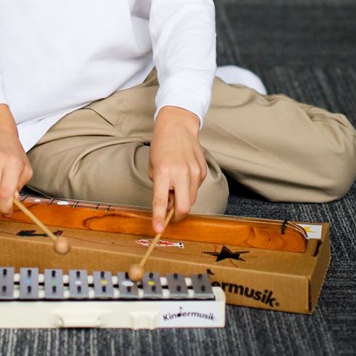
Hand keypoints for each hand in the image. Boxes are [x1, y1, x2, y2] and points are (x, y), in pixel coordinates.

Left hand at [148, 105, 206, 231]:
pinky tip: (183, 175)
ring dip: (182, 199)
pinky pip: (196, 188)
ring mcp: (194, 172)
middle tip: (170, 212)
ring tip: (175, 185)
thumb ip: (159, 187)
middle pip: (184, 207)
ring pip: (191, 199)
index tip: (158, 229)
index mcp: (163, 171)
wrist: (178, 125)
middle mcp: (181, 173)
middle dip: (177, 215)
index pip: (161, 201)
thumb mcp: (153, 166)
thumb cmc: (161, 145)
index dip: (159, 218)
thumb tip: (169, 206)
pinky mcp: (202, 171)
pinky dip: (188, 188)